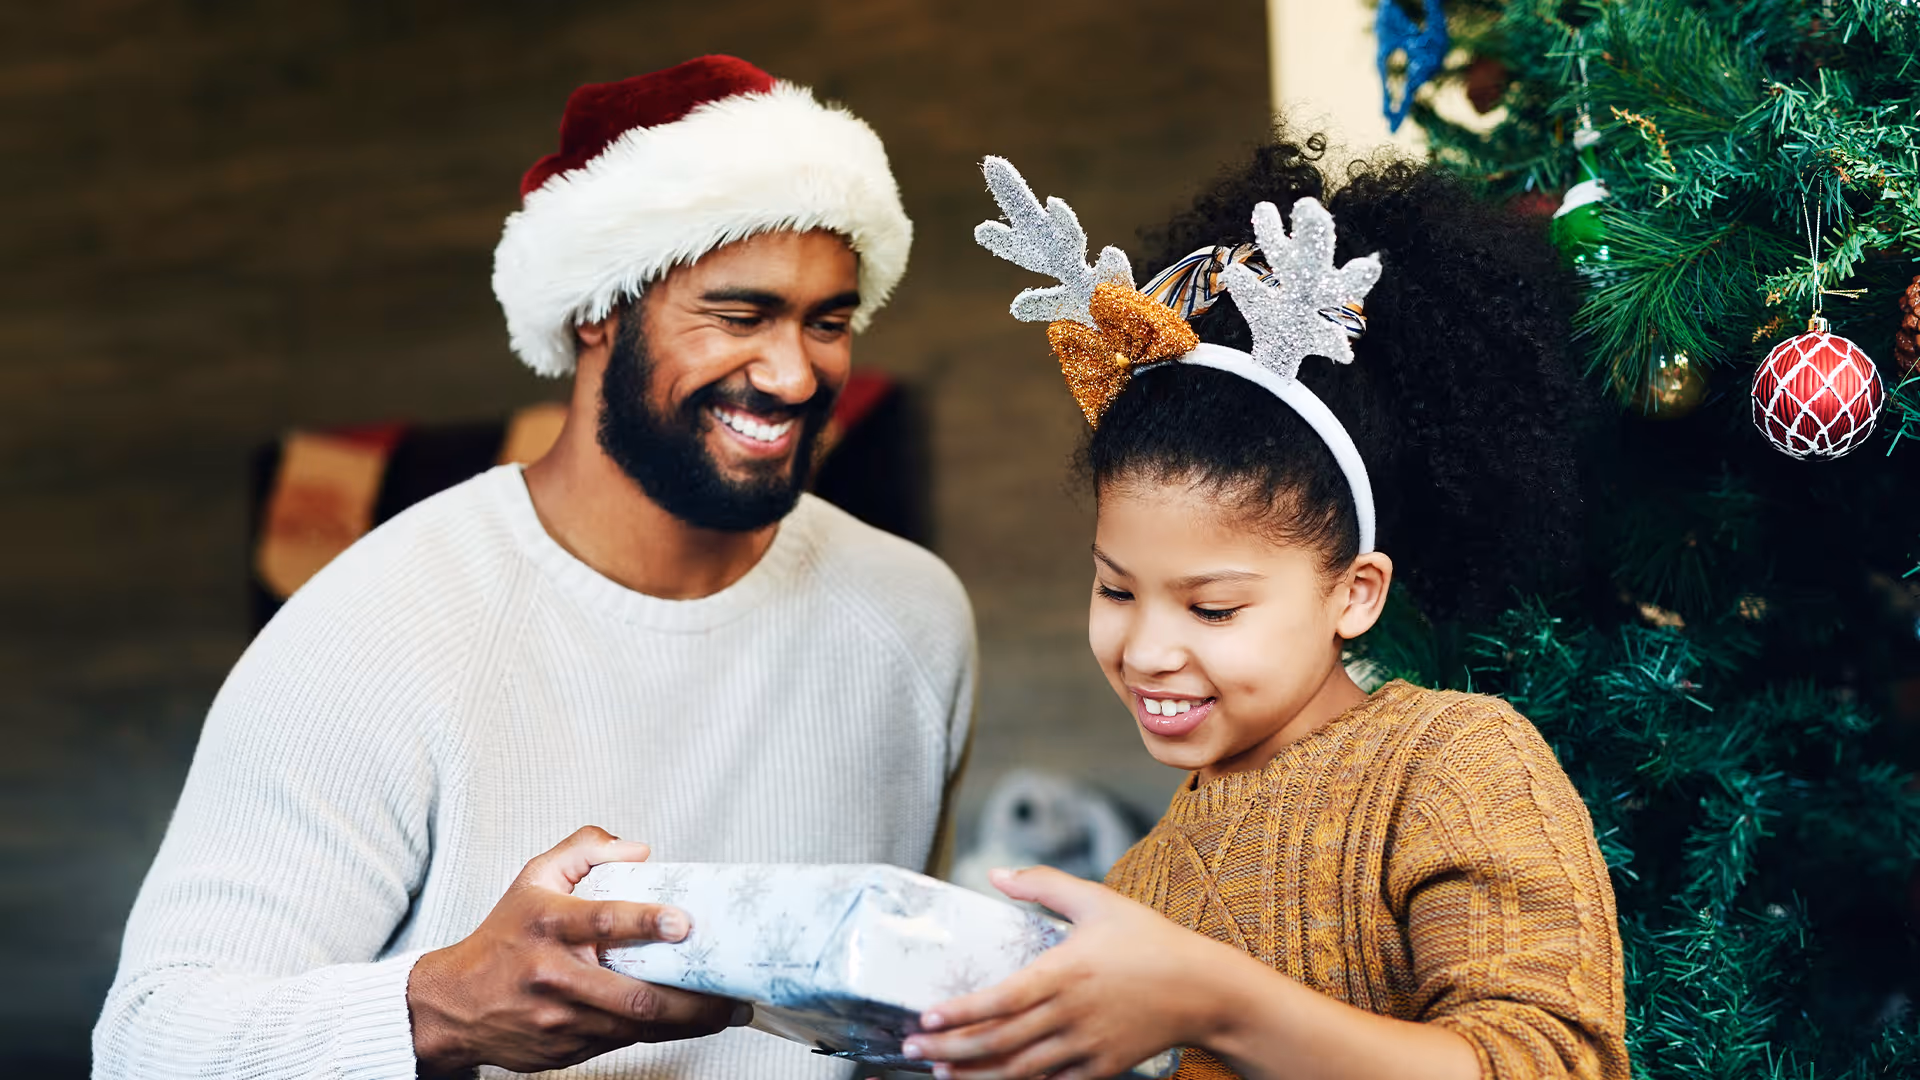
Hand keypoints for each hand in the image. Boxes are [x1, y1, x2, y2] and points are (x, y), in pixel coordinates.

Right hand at [407, 826, 746, 1075]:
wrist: (452, 1004)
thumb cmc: (503, 938)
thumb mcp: (533, 879)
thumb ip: (584, 851)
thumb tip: (640, 849)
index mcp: (548, 925)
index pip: (602, 921)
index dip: (646, 921)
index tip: (684, 923)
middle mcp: (554, 975)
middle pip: (631, 995)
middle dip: (689, 999)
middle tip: (729, 992)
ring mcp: (560, 1019)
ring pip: (634, 1027)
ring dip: (686, 1023)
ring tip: (724, 1011)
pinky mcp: (565, 1049)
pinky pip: (622, 1043)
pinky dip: (658, 1034)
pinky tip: (685, 1023)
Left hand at [903, 866, 1227, 1079]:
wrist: (1203, 988)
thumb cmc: (1149, 939)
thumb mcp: (1097, 901)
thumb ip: (1043, 884)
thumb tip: (995, 874)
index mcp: (1064, 972)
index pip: (1000, 1000)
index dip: (959, 1013)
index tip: (925, 1017)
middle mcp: (1070, 1014)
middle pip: (999, 1042)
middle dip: (950, 1051)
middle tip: (913, 1050)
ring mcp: (1085, 1046)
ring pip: (1020, 1072)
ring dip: (976, 1076)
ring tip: (942, 1074)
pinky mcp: (1101, 1068)